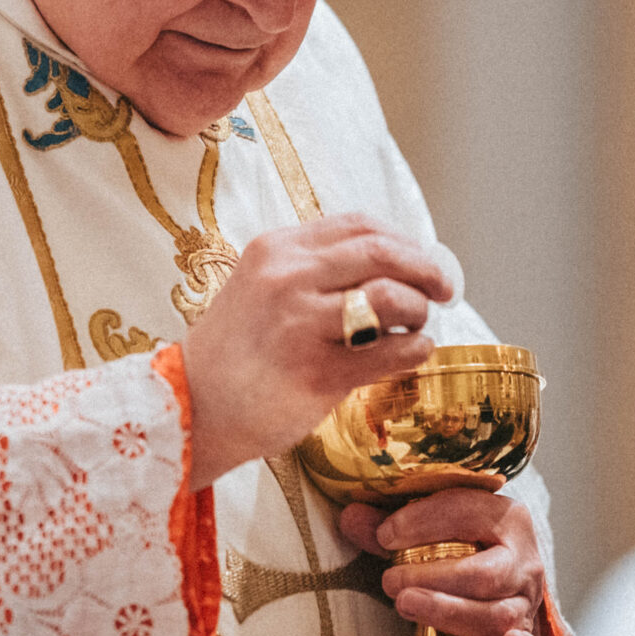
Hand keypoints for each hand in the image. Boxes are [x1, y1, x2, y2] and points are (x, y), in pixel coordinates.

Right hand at [180, 213, 456, 488]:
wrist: (191, 410)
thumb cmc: (235, 355)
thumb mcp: (261, 289)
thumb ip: (314, 273)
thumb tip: (391, 268)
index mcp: (276, 250)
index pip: (359, 225)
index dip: (403, 239)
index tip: (421, 260)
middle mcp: (287, 278)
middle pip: (381, 251)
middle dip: (425, 268)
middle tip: (443, 289)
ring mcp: (301, 324)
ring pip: (390, 296)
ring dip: (418, 310)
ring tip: (415, 326)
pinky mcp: (316, 372)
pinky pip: (391, 351)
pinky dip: (415, 350)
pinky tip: (412, 354)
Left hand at [340, 491, 550, 635]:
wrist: (510, 574)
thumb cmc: (464, 544)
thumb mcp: (433, 527)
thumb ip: (393, 523)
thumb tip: (350, 518)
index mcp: (504, 517)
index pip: (466, 511)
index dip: (423, 521)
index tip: (384, 535)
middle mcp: (522, 559)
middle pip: (483, 573)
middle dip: (433, 578)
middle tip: (390, 581)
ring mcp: (526, 599)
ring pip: (496, 614)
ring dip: (448, 613)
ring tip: (406, 604)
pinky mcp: (525, 632)